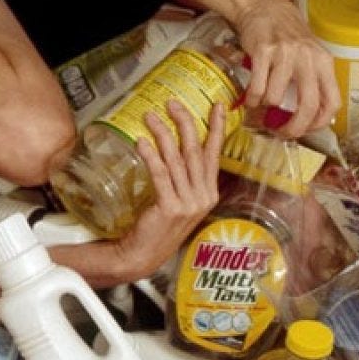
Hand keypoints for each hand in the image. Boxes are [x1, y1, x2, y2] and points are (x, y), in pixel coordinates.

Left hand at [109, 99, 224, 283]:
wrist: (142, 256)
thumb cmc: (156, 228)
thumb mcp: (178, 201)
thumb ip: (183, 180)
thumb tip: (176, 148)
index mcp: (209, 193)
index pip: (214, 154)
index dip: (215, 128)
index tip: (216, 105)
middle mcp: (203, 196)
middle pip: (195, 150)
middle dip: (185, 122)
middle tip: (172, 103)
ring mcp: (189, 203)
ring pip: (176, 159)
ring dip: (163, 133)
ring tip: (150, 117)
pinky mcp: (170, 208)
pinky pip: (161, 174)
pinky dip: (151, 155)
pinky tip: (141, 142)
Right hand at [233, 0, 341, 136]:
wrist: (266, 9)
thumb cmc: (287, 37)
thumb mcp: (309, 57)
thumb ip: (312, 82)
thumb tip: (308, 118)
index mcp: (324, 63)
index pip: (331, 102)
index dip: (319, 123)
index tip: (305, 130)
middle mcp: (308, 58)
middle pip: (307, 105)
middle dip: (293, 128)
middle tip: (282, 133)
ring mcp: (285, 55)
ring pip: (275, 99)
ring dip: (265, 108)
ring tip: (262, 103)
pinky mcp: (263, 52)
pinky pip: (257, 88)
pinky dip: (251, 99)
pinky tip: (251, 97)